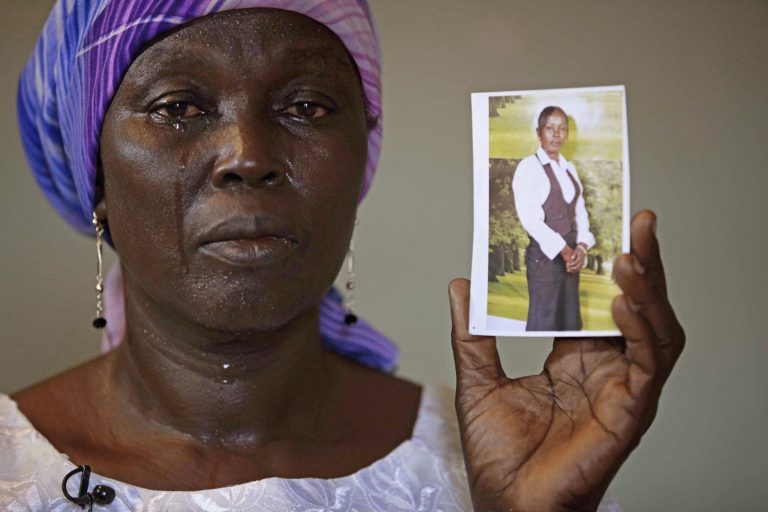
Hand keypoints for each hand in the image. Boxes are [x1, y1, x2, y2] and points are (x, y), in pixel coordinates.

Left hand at [449, 210, 683, 511]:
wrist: (507, 504)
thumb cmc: (499, 454)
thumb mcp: (477, 380)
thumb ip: (473, 334)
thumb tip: (461, 285)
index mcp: (574, 359)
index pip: (597, 301)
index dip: (602, 263)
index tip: (600, 222)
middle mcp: (605, 369)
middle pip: (634, 306)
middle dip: (641, 262)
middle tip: (638, 219)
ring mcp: (622, 389)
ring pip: (654, 329)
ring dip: (648, 290)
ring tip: (632, 252)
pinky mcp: (629, 412)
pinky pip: (648, 365)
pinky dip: (642, 331)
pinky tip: (625, 303)